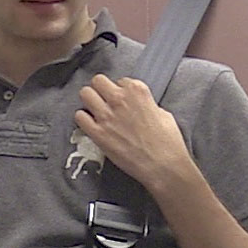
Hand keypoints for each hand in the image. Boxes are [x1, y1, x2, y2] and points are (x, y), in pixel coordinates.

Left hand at [75, 74, 190, 191]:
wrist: (163, 166)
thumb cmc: (168, 142)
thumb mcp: (163, 114)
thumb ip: (146, 105)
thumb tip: (138, 108)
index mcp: (137, 91)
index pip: (121, 80)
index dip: (121, 91)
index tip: (124, 101)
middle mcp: (119, 99)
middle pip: (98, 81)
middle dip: (101, 90)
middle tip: (105, 102)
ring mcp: (106, 116)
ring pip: (85, 93)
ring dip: (90, 101)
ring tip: (96, 111)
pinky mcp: (97, 133)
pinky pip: (79, 116)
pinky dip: (84, 119)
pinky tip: (91, 125)